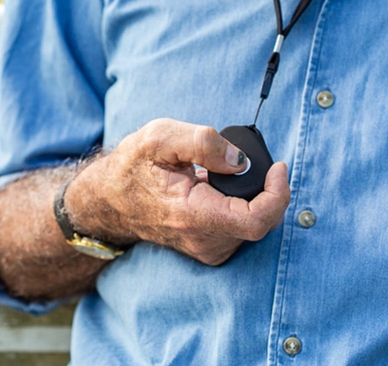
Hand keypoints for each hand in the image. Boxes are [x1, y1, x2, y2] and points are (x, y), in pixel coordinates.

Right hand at [66, 118, 290, 265]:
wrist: (109, 200)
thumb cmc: (133, 166)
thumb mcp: (160, 137)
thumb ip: (203, 142)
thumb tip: (240, 159)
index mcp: (193, 216)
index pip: (256, 221)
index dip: (278, 194)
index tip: (278, 167)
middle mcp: (202, 241)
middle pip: (261, 221)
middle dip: (266, 188)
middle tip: (247, 161)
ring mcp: (206, 249)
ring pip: (254, 225)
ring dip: (253, 196)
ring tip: (225, 173)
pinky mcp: (208, 249)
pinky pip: (241, 227)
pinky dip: (242, 205)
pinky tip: (220, 188)